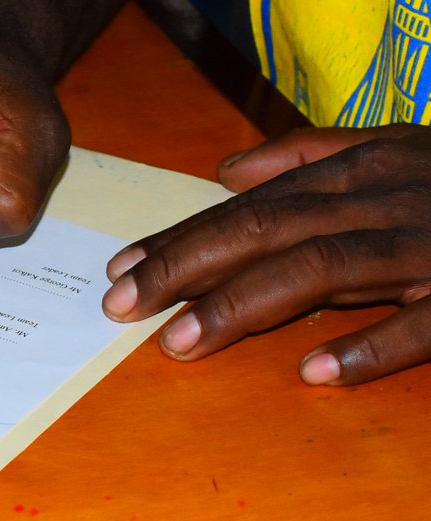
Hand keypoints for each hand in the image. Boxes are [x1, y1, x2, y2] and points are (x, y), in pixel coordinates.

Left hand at [102, 124, 430, 384]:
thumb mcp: (399, 149)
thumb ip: (313, 156)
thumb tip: (227, 170)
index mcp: (362, 171)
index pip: (251, 208)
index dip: (181, 239)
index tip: (120, 269)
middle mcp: (384, 201)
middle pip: (267, 230)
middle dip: (185, 267)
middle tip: (121, 305)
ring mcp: (428, 245)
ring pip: (321, 267)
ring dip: (244, 304)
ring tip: (179, 342)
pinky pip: (421, 322)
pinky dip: (370, 346)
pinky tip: (314, 372)